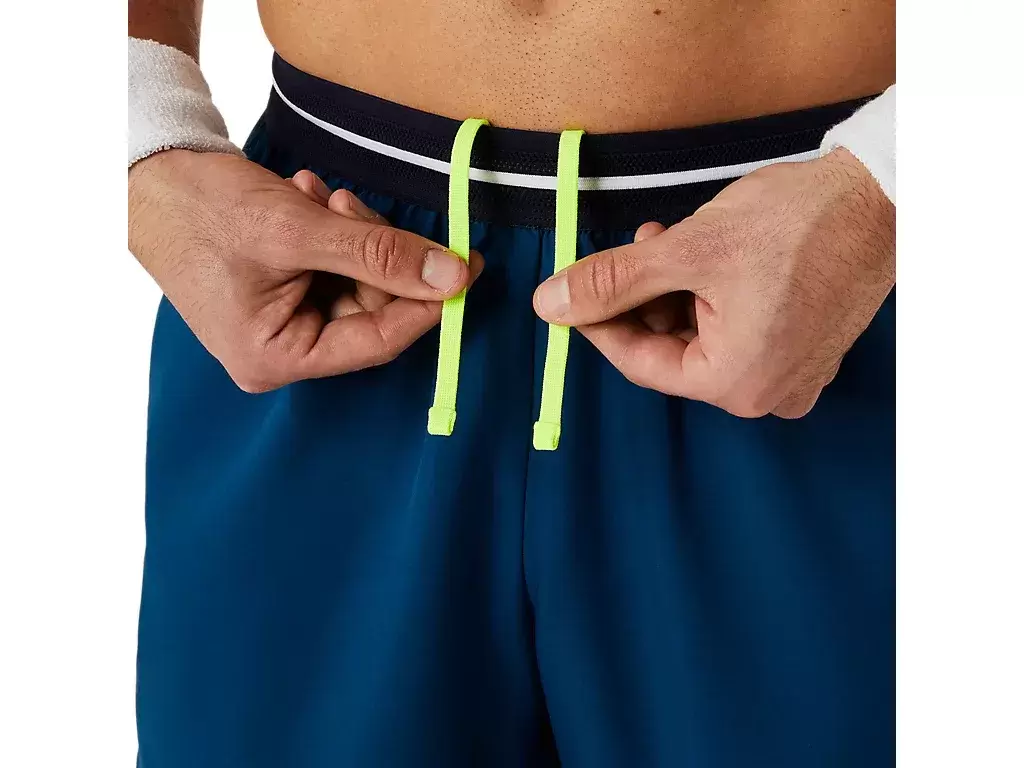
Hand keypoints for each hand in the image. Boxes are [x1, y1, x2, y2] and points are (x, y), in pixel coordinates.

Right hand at [128, 151, 481, 392]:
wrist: (147, 174)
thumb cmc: (204, 209)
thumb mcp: (299, 230)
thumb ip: (379, 254)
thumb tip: (451, 276)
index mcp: (276, 358)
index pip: (377, 341)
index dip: (427, 303)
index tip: (468, 268)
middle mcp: (281, 352)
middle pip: (369, 309)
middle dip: (375, 253)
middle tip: (351, 204)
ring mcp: (280, 324)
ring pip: (355, 283)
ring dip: (351, 234)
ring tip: (315, 196)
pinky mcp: (282, 294)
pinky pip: (332, 269)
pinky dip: (332, 231)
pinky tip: (305, 199)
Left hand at [533, 148, 894, 417]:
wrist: (882, 195)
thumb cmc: (796, 223)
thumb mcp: (685, 251)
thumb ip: (612, 283)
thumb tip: (549, 305)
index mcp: (736, 383)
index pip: (641, 363)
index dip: (599, 323)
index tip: (571, 295)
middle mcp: (767, 393)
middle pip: (673, 351)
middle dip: (644, 299)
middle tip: (635, 248)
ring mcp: (793, 374)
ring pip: (704, 338)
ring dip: (676, 292)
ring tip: (671, 240)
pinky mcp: (808, 349)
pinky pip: (740, 333)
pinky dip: (712, 299)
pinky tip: (707, 257)